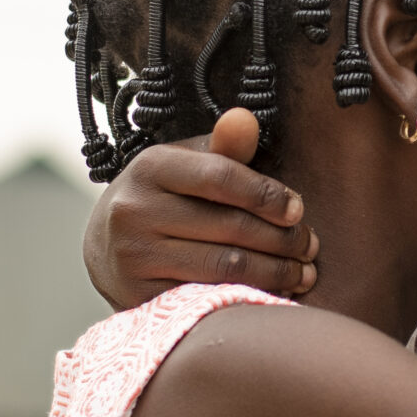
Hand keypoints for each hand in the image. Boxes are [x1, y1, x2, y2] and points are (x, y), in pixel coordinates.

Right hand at [83, 108, 318, 308]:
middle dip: (282, 239)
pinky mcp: (139, 295)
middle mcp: (135, 209)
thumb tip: (245, 120)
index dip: (267, 194)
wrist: (106, 246)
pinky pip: (209, 296)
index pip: (220, 177)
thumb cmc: (163, 198)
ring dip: (276, 272)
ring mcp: (134, 255)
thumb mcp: (186, 164)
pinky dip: (249, 295)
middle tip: (310, 247)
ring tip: (303, 272)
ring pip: (225, 266)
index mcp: (150, 166)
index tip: (298, 210)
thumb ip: (222, 148)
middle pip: (229, 226)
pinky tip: (273, 292)